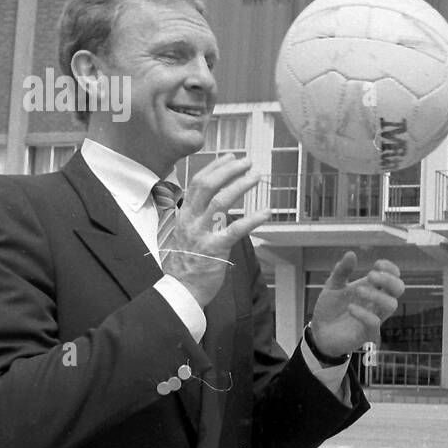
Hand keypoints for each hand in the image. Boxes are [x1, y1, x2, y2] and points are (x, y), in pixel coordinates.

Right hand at [162, 155, 269, 307]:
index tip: (231, 157)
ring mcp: (202, 234)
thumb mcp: (186, 234)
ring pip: (220, 201)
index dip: (215, 167)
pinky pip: (235, 230)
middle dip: (228, 170)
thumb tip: (211, 204)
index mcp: (184, 215)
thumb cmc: (187, 264)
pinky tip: (266, 212)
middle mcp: (191, 220)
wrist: (180, 290)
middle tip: (248, 162)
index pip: (197, 183)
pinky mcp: (215, 249)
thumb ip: (197, 217)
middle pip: (207, 185)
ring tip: (256, 177)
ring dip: (240, 186)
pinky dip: (253, 219)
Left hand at [308, 253, 403, 357]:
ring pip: (391, 305)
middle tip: (370, 276)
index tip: (377, 264)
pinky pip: (375, 323)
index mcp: (373, 288)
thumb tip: (351, 254)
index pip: (394, 276)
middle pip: (399, 289)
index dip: (390, 268)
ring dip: (377, 295)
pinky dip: (364, 314)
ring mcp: (374, 317)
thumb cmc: (330, 309)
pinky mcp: (367, 333)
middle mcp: (377, 302)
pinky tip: (350, 308)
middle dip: (388, 279)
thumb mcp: (333, 286)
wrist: (319, 333)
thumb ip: (342, 271)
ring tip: (358, 290)